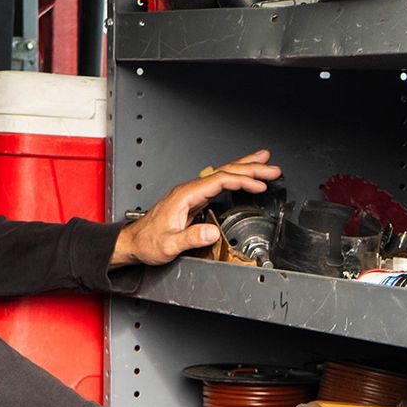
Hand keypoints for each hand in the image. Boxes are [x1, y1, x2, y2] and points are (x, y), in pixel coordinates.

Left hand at [111, 150, 282, 268]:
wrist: (134, 242)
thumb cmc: (148, 241)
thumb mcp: (169, 244)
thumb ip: (191, 237)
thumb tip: (212, 231)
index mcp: (185, 195)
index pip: (220, 180)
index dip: (242, 180)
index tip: (260, 184)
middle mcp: (189, 190)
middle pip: (224, 172)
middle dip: (251, 168)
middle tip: (272, 167)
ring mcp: (191, 193)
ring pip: (222, 174)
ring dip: (244, 167)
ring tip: (263, 162)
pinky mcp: (193, 199)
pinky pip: (218, 182)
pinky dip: (234, 177)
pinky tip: (243, 176)